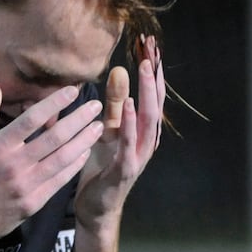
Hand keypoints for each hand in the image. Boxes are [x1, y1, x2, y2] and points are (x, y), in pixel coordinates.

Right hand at [0, 84, 102, 243]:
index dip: (54, 103)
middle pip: (55, 138)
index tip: (73, 91)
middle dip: (79, 120)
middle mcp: (14, 165)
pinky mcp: (34, 203)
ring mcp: (26, 186)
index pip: (32, 119)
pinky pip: (60, 180)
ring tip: (99, 127)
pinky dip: (75, 165)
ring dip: (84, 141)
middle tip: (96, 107)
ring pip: (63, 159)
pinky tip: (86, 152)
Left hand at [76, 35, 164, 227]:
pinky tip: (131, 105)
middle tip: (151, 47)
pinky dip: (132, 123)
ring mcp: (139, 155)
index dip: (152, 68)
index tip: (149, 42)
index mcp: (144, 130)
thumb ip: (115, 103)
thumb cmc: (102, 168)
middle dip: (154, 74)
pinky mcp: (126, 169)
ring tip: (145, 68)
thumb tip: (121, 70)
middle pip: (156, 101)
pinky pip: (130, 143)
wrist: (96, 208)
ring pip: (149, 119)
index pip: (152, 93)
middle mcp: (147, 140)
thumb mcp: (108, 129)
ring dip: (148, 92)